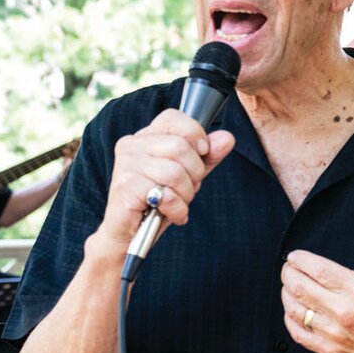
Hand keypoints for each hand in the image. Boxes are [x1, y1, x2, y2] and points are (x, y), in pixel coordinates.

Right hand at [95, 109, 234, 248]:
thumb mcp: (187, 176)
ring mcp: (126, 165)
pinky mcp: (126, 187)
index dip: (195, 135)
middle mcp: (132, 145)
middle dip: (194, 174)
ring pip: (176, 173)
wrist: (128, 234)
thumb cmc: (157, 202)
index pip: (174, 118)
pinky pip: (167, 195)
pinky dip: (178, 210)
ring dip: (186, 195)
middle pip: (181, 147)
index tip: (201, 153)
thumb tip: (227, 138)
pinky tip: (172, 214)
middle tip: (185, 189)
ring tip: (176, 203)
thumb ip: (206, 157)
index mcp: (145, 137)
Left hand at [281, 218, 353, 352]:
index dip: (301, 260)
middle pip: (300, 287)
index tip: (295, 255)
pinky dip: (290, 320)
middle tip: (288, 267)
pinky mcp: (330, 350)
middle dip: (288, 273)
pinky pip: (298, 334)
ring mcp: (335, 333)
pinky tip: (292, 310)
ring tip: (289, 285)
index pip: (318, 270)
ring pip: (295, 309)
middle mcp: (344, 311)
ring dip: (286, 294)